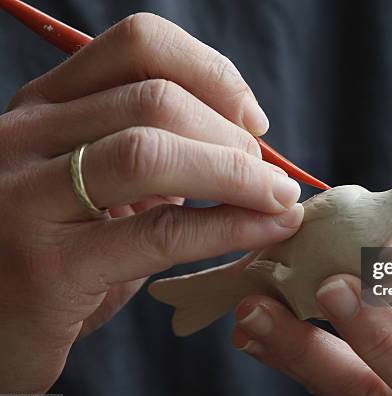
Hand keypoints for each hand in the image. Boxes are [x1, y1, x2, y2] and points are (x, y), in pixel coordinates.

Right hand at [0, 13, 302, 394]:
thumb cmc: (59, 255)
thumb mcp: (98, 189)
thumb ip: (157, 158)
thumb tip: (251, 150)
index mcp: (46, 106)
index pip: (140, 45)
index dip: (213, 73)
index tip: (253, 121)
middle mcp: (26, 136)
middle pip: (155, 98)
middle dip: (233, 136)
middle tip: (269, 176)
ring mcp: (26, 198)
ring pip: (151, 153)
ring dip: (237, 174)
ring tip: (277, 199)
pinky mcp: (47, 265)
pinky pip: (159, 232)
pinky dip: (228, 226)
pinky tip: (267, 229)